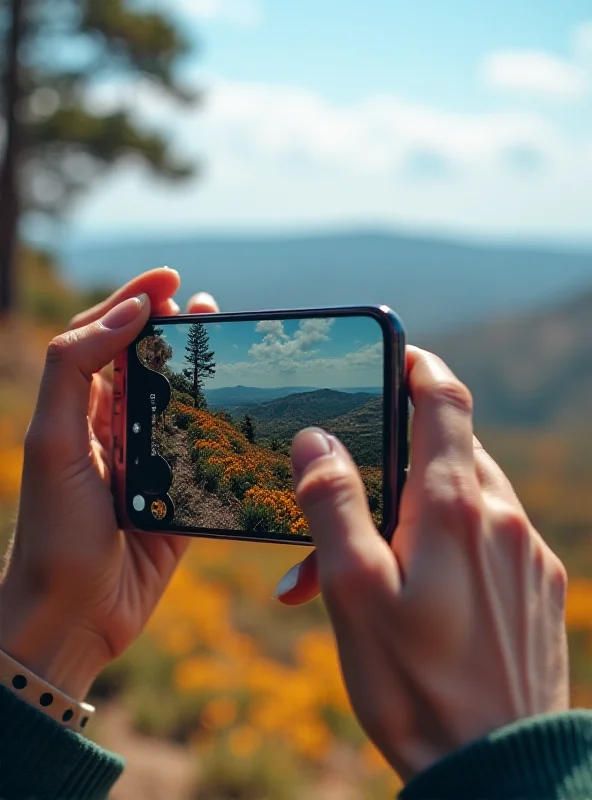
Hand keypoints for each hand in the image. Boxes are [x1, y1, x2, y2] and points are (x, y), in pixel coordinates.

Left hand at [0, 269, 218, 699]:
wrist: (70, 615)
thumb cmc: (53, 528)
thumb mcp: (52, 438)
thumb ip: (76, 368)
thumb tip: (128, 313)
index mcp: (79, 409)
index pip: (105, 337)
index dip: (135, 301)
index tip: (172, 280)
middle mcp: (111, 430)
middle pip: (146, 364)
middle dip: (174, 331)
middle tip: (209, 308)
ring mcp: (146, 463)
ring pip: (178, 404)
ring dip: (200, 374)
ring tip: (227, 346)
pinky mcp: (175, 498)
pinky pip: (201, 455)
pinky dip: (219, 430)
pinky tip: (241, 413)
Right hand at [275, 346, 568, 781]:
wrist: (497, 770)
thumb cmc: (414, 683)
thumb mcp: (354, 591)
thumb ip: (334, 503)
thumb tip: (317, 439)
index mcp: (455, 507)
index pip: (446, 400)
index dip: (420, 366)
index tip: (395, 355)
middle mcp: (502, 517)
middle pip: (449, 451)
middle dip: (398, 461)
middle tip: (351, 503)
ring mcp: (527, 552)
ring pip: (468, 497)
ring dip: (418, 509)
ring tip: (373, 566)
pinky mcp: (538, 585)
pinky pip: (491, 539)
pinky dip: (450, 544)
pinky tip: (419, 594)